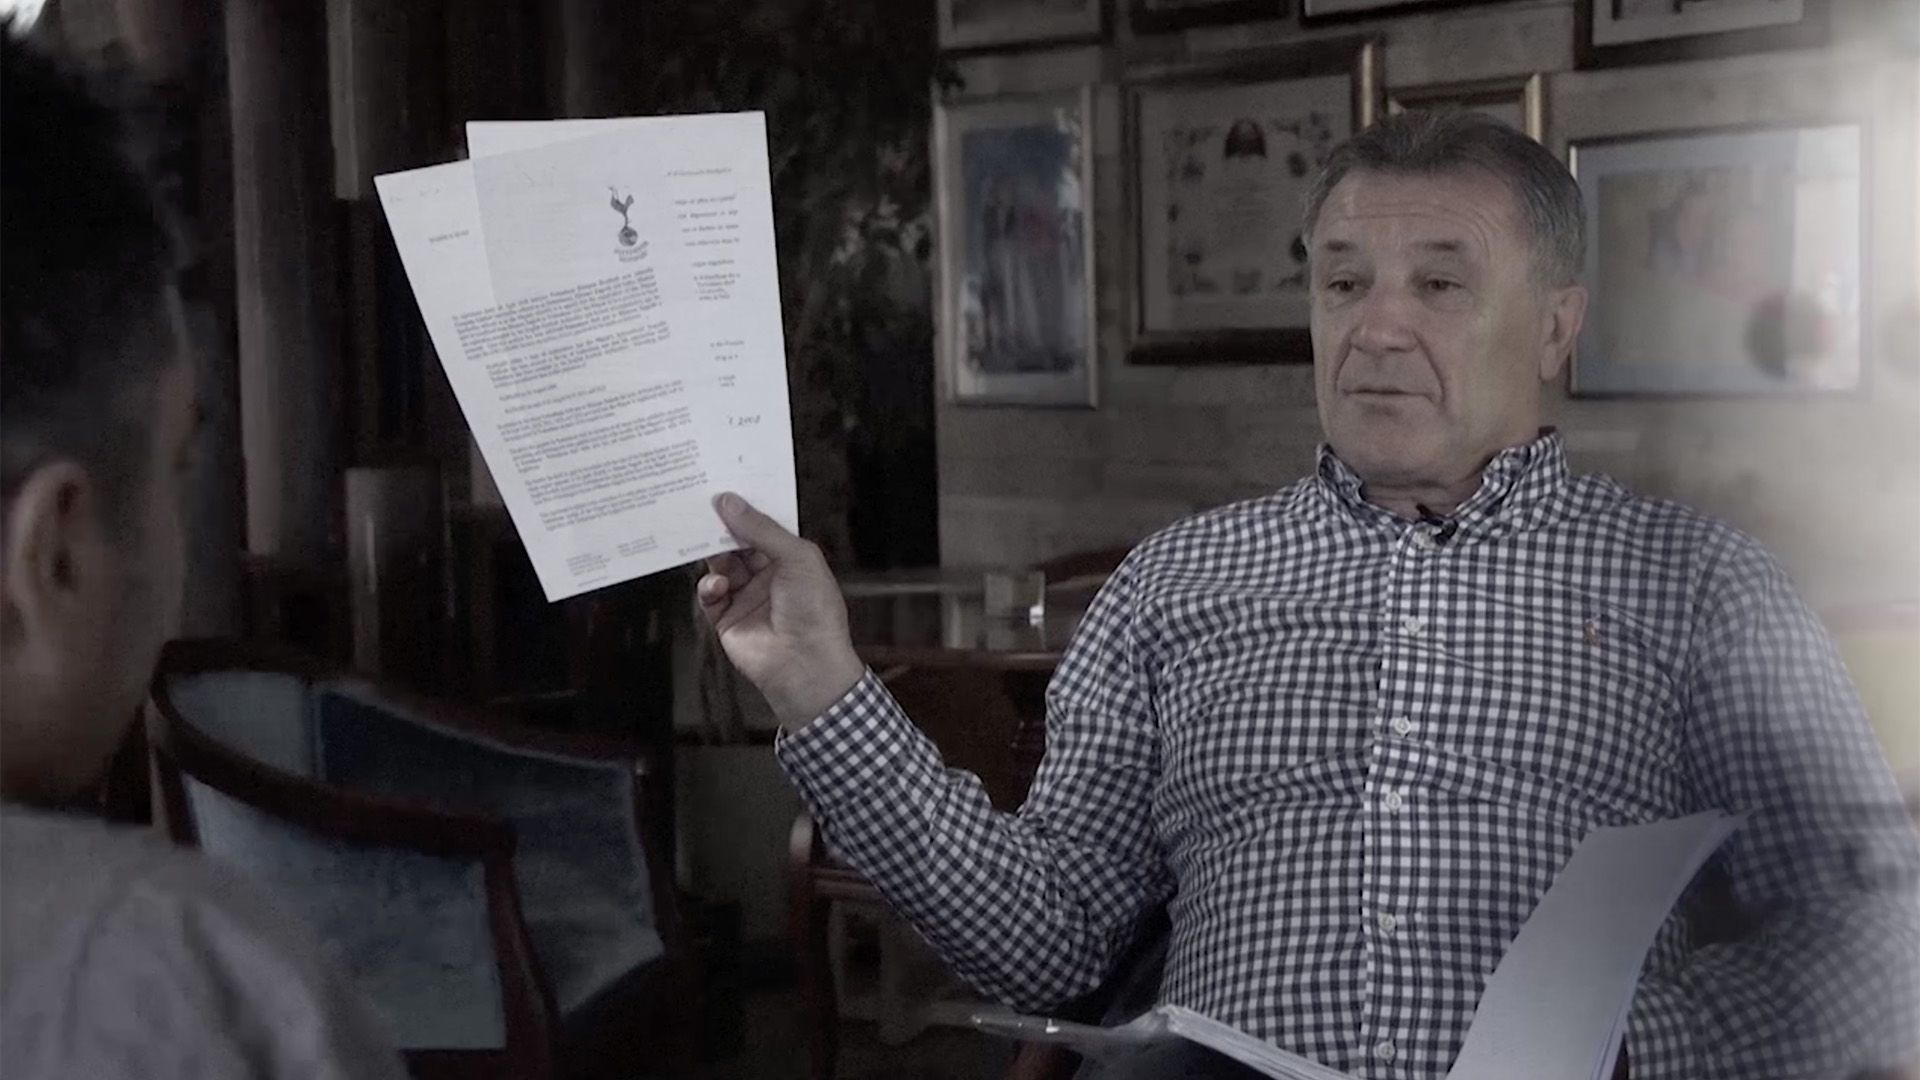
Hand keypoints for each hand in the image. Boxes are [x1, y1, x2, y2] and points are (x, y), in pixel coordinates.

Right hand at [697, 493, 864, 729]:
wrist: (806, 665)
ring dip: (711, 553)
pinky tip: (717, 585)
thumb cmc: (815, 610)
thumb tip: (729, 502)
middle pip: (737, 543)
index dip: (746, 508)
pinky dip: (709, 586)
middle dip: (721, 526)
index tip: (725, 486)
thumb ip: (761, 529)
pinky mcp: (727, 619)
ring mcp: (747, 597)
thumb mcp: (796, 557)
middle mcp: (768, 575)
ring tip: (700, 539)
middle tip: (702, 505)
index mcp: (791, 558)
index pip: (764, 526)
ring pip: (720, 565)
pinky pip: (710, 595)